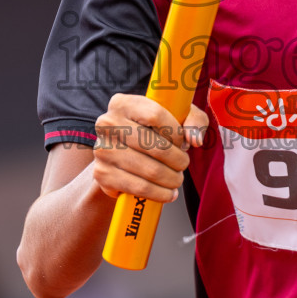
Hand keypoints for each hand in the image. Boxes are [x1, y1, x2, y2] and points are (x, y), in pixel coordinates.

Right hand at [92, 94, 208, 203]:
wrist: (118, 155)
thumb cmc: (150, 132)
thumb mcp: (174, 117)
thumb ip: (193, 120)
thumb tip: (194, 139)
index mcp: (122, 103)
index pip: (156, 115)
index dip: (176, 132)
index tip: (183, 142)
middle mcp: (107, 123)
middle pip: (155, 146)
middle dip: (178, 160)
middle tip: (183, 165)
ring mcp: (102, 149)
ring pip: (150, 170)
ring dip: (172, 179)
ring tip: (177, 179)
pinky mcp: (102, 174)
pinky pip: (139, 187)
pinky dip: (160, 193)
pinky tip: (168, 193)